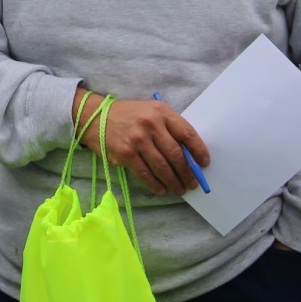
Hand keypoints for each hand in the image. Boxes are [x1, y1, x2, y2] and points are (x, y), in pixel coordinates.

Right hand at [72, 89, 209, 194]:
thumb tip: (188, 155)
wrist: (95, 117)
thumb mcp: (151, 112)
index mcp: (161, 112)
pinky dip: (156, 185)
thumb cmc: (129, 115)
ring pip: (163, 167)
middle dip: (187, 172)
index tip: (204, 163)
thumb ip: (169, 128)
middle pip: (176, 154)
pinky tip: (162, 189)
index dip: (199, 150)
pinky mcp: (126, 154)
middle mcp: (151, 125)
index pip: (187, 133)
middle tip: (192, 183)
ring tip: (180, 189)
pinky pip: (146, 174)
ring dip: (174, 182)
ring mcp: (138, 140)